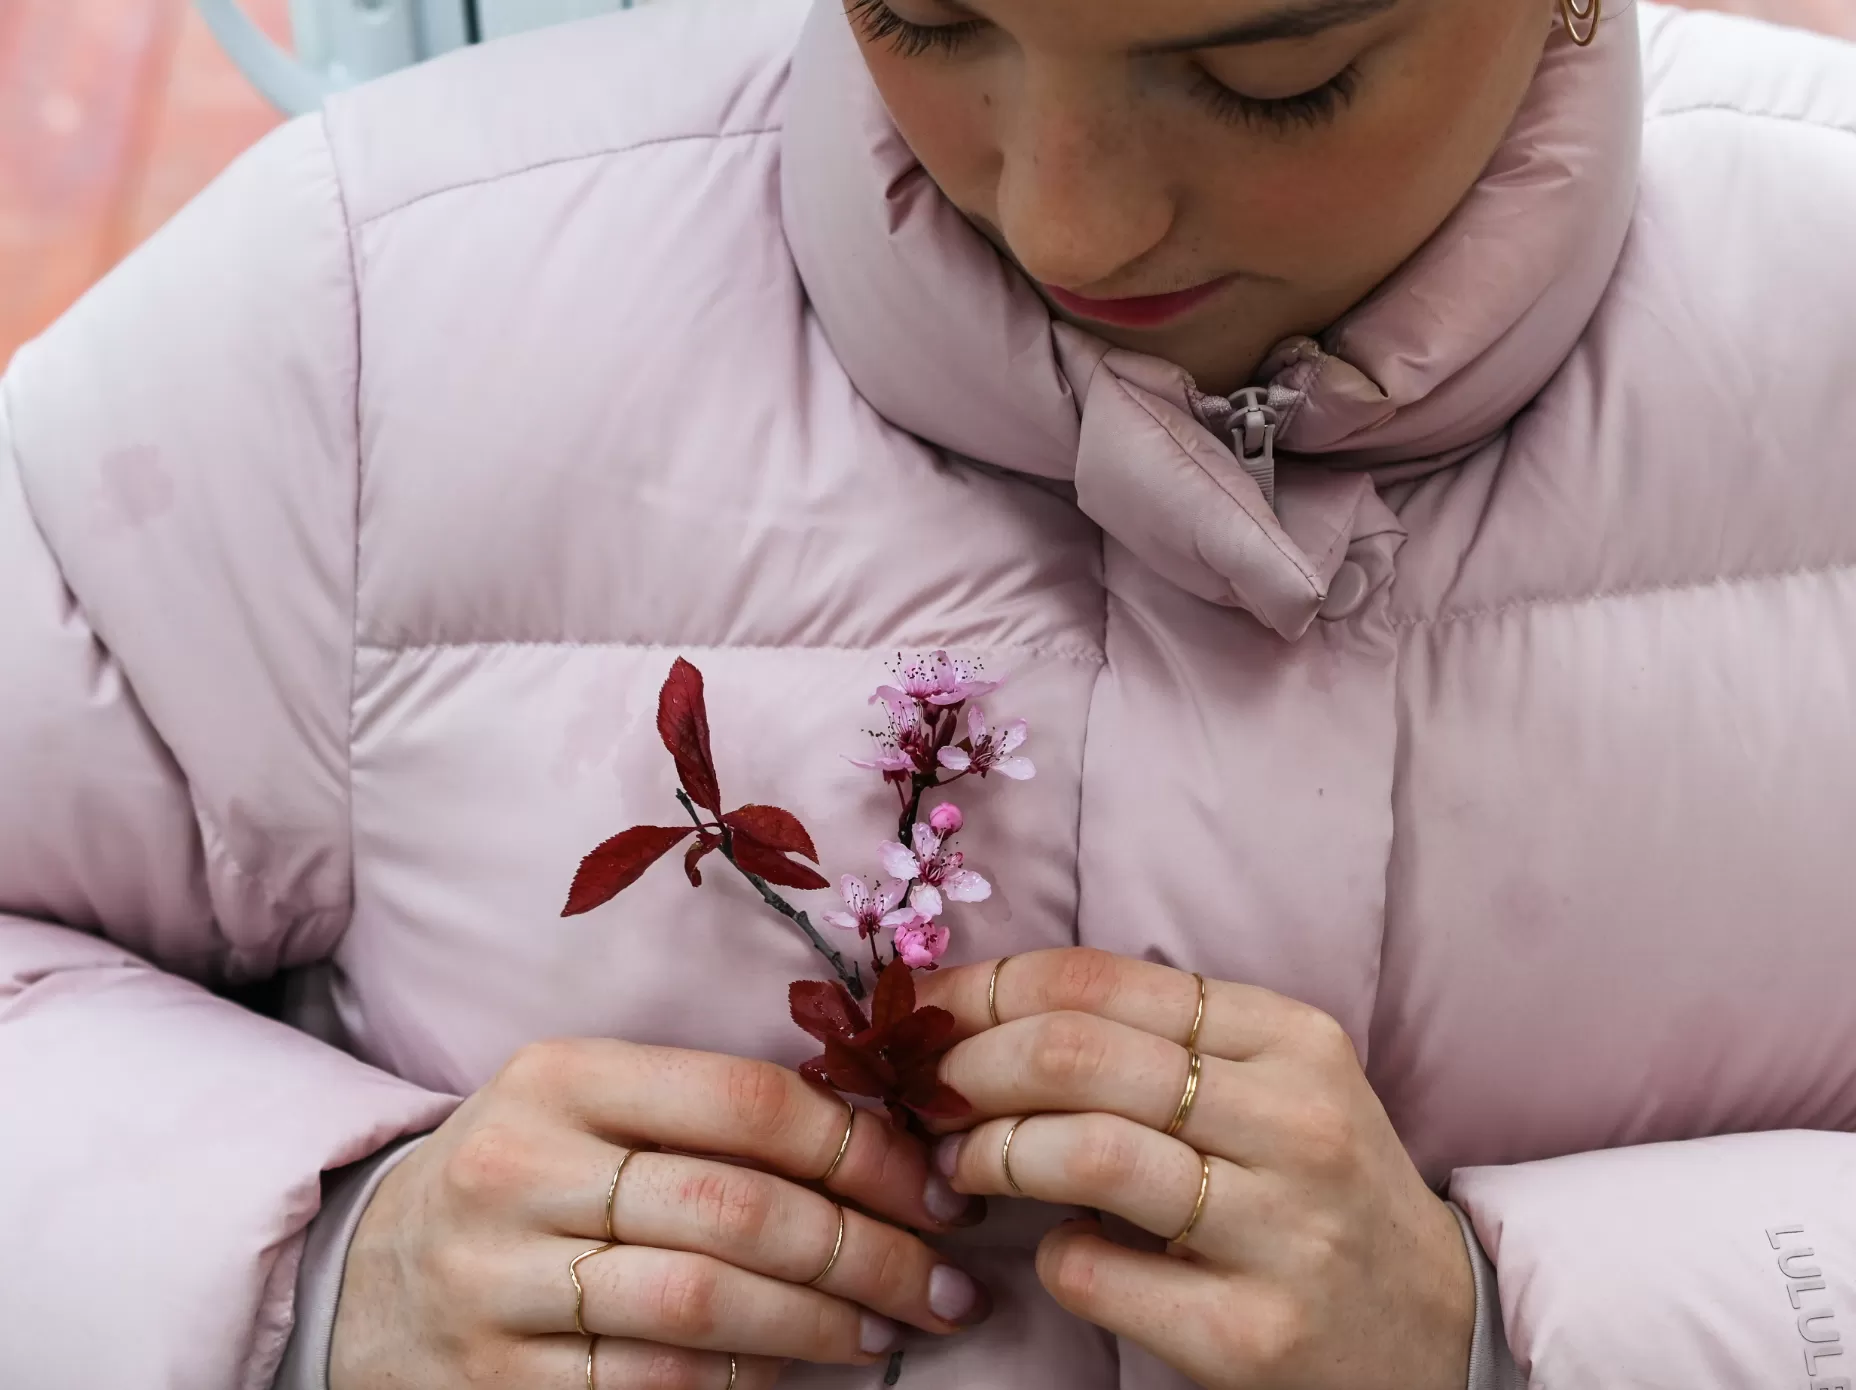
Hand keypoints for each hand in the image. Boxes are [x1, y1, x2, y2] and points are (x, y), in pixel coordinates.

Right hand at [331, 1038, 991, 1389]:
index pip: (746, 1101)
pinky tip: (804, 1366)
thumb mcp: (592, 1106)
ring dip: (824, 1323)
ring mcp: (498, 1282)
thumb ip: (711, 1113)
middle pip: (737, 1207)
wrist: (365, 1269)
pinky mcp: (495, 1382)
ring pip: (703, 1303)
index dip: (864, 1148)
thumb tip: (886, 1144)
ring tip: (896, 1327)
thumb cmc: (526, 1173)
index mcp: (561, 1075)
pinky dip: (748, 1377)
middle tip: (947, 1280)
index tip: (937, 1188)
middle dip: (868, 1250)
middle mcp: (523, 1168)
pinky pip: (654, 1382)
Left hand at [916, 949, 1472, 1389]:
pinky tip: (1062, 1251)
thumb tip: (982, 1015)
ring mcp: (1281, 1230)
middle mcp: (1296, 1121)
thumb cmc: (1317, 1186)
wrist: (1438, 1327)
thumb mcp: (1269, 1082)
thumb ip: (1152, 1042)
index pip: (1101, 979)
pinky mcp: (1251, 1333)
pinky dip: (1051, 1256)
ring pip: (1083, 1153)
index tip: (924, 1012)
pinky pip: (1096, 1272)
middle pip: (1078, 1054)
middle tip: (929, 1094)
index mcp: (1290, 1037)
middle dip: (969, 1068)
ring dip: (992, 1155)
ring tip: (965, 1168)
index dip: (988, 988)